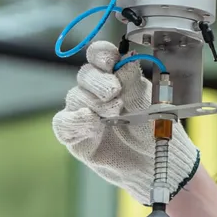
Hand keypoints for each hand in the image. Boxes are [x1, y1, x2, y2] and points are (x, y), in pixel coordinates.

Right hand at [52, 41, 199, 204]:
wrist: (153, 163)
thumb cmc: (153, 130)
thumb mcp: (149, 105)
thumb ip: (134, 84)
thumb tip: (125, 61)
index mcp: (115, 77)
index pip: (99, 57)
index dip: (101, 54)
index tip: (110, 60)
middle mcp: (95, 92)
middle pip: (85, 74)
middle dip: (99, 81)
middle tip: (114, 92)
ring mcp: (83, 112)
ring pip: (74, 96)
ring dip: (94, 102)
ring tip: (115, 114)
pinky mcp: (74, 135)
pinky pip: (63, 123)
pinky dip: (76, 121)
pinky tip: (92, 123)